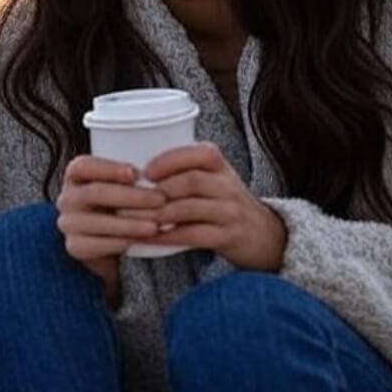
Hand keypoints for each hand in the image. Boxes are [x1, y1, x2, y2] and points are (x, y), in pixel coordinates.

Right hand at [56, 155, 166, 303]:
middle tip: (161, 199)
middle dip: (131, 197)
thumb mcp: (123, 182)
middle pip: (95, 193)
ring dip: (129, 223)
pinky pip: (95, 245)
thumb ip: (136, 170)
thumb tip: (179, 148)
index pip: (84, 165)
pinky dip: (120, 242)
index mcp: (76, 174)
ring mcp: (68, 223)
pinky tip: (140, 241)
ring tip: (157, 225)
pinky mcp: (74, 247)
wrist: (108, 241)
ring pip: (97, 221)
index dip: (108, 168)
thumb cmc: (122, 203)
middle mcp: (67, 197)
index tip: (137, 173)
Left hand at [142, 143, 286, 271]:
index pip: (200, 153)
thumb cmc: (225, 203)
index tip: (145, 171)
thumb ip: (182, 170)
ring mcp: (231, 211)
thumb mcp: (212, 178)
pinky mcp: (229, 236)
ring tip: (130, 219)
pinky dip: (166, 236)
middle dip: (156, 191)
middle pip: (191, 181)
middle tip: (127, 200)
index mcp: (220, 165)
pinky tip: (147, 238)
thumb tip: (132, 171)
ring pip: (189, 208)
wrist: (265, 235)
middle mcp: (229, 185)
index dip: (171, 160)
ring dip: (156, 214)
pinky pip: (194, 235)